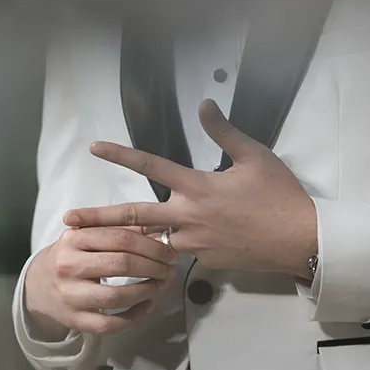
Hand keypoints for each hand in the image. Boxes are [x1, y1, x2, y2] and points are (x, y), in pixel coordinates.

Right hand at [24, 224, 176, 338]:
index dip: (151, 246)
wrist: (37, 287)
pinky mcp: (75, 320)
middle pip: (122, 264)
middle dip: (154, 267)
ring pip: (118, 296)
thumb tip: (159, 232)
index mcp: (73, 239)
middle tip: (168, 269)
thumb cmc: (70, 258)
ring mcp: (70, 295)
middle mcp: (69, 266)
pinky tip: (146, 306)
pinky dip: (135, 316)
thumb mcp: (85, 237)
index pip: (121, 238)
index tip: (168, 251)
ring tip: (160, 286)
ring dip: (148, 291)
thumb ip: (119, 231)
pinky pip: (111, 323)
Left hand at [63, 100, 317, 276]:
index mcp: (197, 187)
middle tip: (69, 222)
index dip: (120, 154)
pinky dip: (190, 244)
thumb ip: (224, 132)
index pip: (150, 166)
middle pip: (134, 218)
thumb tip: (204, 105)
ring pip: (161, 239)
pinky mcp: (208, 263)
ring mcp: (196, 244)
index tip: (95, 148)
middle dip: (98, 220)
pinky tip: (207, 241)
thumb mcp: (254, 156)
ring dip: (150, 236)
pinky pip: (189, 252)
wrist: (300, 240)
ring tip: (128, 239)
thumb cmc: (280, 195)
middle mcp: (188, 217)